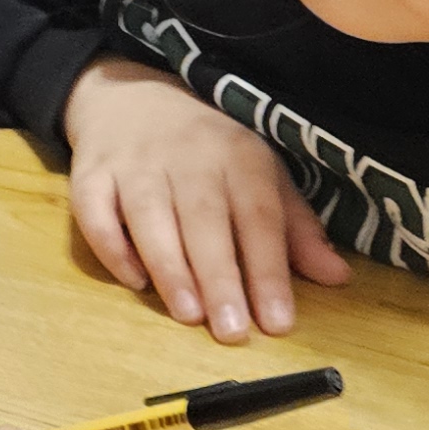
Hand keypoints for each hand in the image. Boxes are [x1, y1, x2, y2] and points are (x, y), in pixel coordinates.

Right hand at [61, 56, 347, 340]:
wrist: (132, 98)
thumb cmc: (208, 150)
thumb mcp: (261, 175)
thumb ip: (295, 229)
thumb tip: (338, 277)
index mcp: (239, 155)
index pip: (259, 216)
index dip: (269, 270)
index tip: (278, 322)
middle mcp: (187, 155)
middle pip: (204, 219)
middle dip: (219, 278)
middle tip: (232, 331)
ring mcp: (135, 163)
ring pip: (150, 215)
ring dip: (169, 267)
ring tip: (188, 314)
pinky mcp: (90, 173)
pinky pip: (95, 212)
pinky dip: (112, 247)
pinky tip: (134, 281)